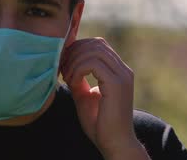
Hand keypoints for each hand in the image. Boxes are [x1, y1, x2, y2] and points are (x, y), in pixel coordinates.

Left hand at [60, 38, 147, 159]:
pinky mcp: (117, 84)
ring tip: (67, 77)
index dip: (78, 49)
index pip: (98, 44)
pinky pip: (92, 63)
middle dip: (74, 52)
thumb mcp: (84, 95)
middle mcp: (124, 70)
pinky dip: (78, 70)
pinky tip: (73, 83)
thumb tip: (65, 63)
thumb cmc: (99, 123)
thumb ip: (78, 78)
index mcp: (119, 71)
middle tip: (63, 69)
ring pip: (94, 50)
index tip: (64, 65)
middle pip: (96, 43)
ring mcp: (122, 76)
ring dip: (74, 61)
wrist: (114, 143)